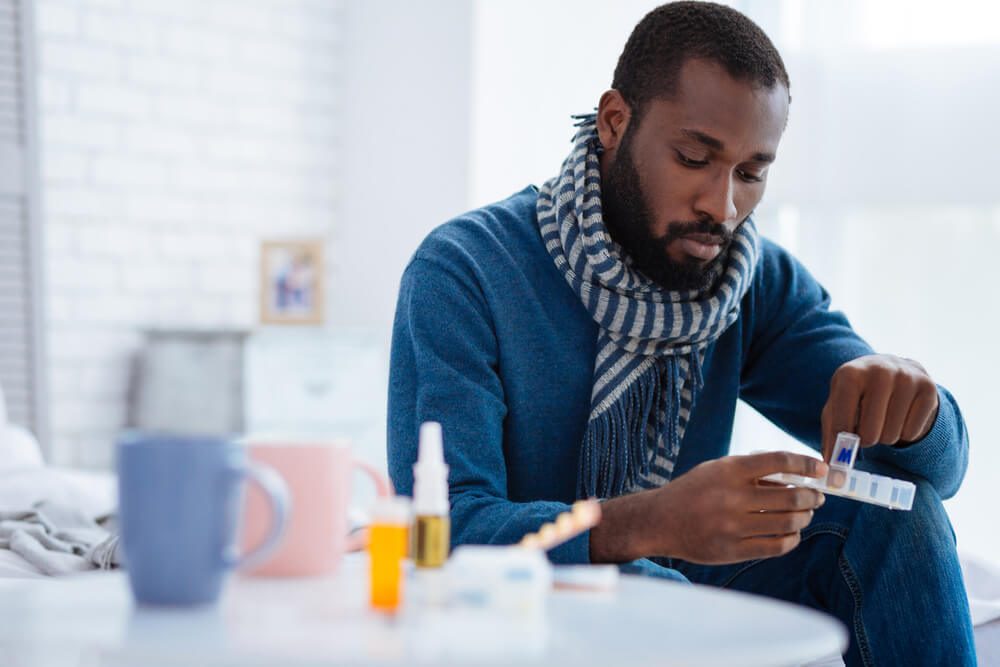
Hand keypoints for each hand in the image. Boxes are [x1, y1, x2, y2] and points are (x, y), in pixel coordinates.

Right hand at [591, 452, 827, 564]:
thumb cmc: (694, 491)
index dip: (806, 465)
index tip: (821, 469)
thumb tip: (796, 478)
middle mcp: (732, 497)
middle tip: (817, 497)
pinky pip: (777, 546)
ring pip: (788, 523)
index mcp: (729, 471)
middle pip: (791, 496)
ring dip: (804, 517)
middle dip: (812, 497)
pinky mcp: (733, 550)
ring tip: (805, 514)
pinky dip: (792, 538)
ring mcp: (733, 526)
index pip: (778, 462)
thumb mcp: (717, 470)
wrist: (660, 521)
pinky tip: (792, 533)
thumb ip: (752, 471)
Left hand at [821, 354, 938, 460]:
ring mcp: (907, 378)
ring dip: (886, 436)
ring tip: (883, 419)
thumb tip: (830, 466)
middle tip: (866, 429)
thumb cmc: (858, 393)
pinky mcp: (928, 389)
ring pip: (892, 435)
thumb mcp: (837, 405)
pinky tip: (901, 416)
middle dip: (866, 439)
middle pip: (870, 433)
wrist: (892, 368)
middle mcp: (880, 372)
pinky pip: (913, 432)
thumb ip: (831, 433)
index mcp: (850, 374)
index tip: (842, 454)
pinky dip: (905, 433)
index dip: (842, 443)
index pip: (842, 421)